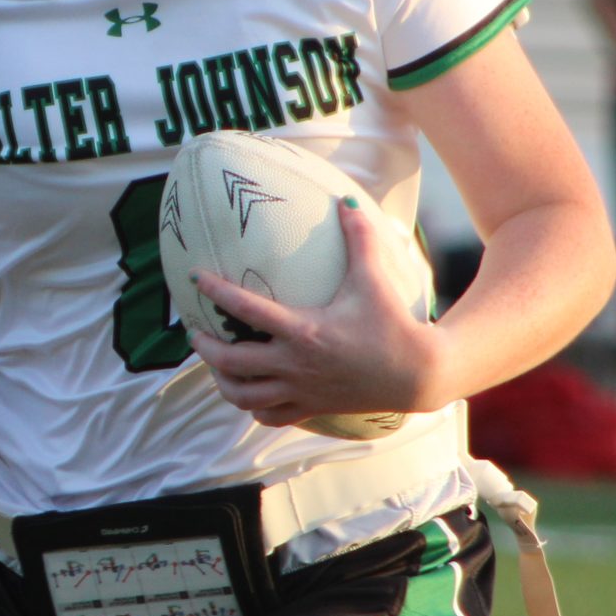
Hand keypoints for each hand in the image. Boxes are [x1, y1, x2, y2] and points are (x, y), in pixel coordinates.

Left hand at [185, 198, 443, 427]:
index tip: (194, 278)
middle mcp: (296, 364)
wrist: (420, 374)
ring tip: (215, 364)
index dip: (215, 291)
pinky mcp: (312, 408)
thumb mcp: (375, 278)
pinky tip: (248, 392)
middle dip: (205, 346)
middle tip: (195, 330)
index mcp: (304, 331)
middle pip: (231, 362)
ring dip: (222, 381)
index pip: (246, 308)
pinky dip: (251, 407)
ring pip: (244, 397)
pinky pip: (269, 416)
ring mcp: (302, 390)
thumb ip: (360, 238)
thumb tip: (349, 199)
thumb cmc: (394, 325)